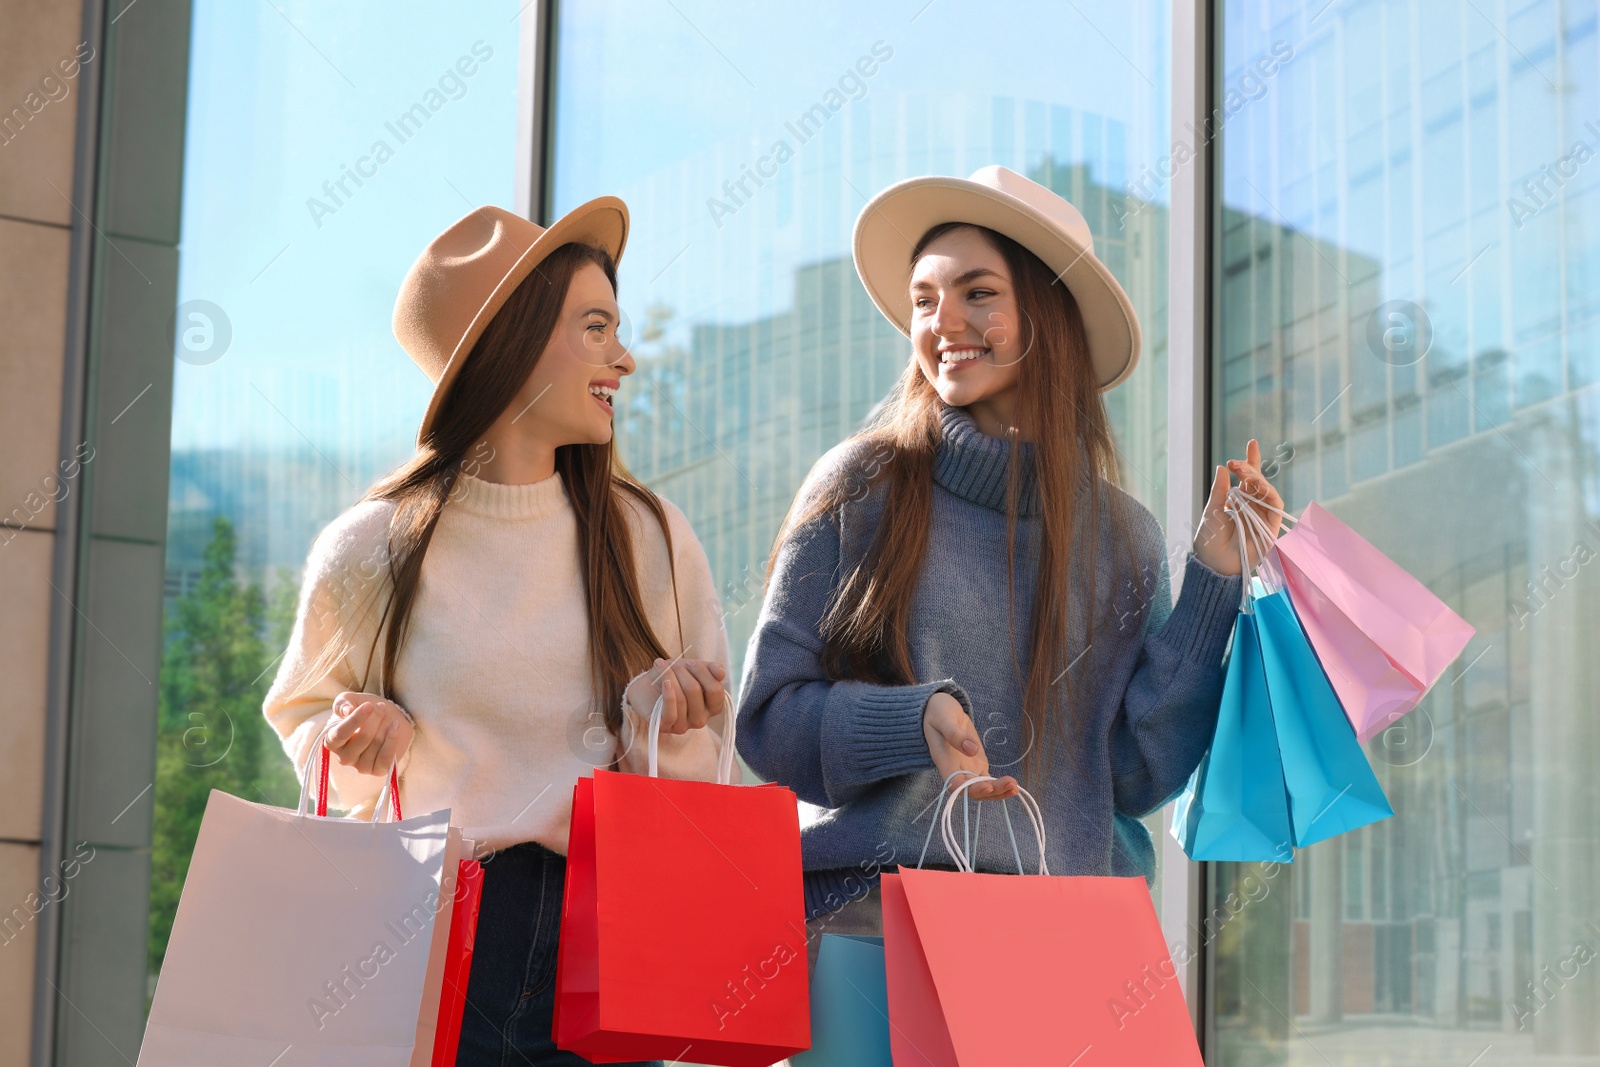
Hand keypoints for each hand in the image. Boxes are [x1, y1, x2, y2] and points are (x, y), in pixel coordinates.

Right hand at [326, 692, 413, 775]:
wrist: (387, 718)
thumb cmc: (365, 710)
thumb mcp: (351, 700)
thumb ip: (343, 703)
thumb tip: (347, 711)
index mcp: (332, 741)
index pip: (340, 734)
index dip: (355, 719)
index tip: (369, 705)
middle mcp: (344, 757)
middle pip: (362, 738)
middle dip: (375, 719)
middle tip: (381, 706)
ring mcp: (361, 766)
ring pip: (376, 745)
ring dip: (385, 726)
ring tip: (388, 715)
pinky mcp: (378, 770)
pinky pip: (385, 758)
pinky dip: (392, 740)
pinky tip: (395, 726)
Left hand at [625, 657, 728, 734]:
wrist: (646, 685)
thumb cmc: (674, 677)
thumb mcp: (695, 669)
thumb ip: (711, 669)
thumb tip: (721, 673)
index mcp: (712, 707)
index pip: (716, 691)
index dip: (704, 673)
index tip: (690, 663)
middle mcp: (700, 719)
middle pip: (697, 692)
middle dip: (684, 673)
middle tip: (674, 665)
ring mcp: (683, 725)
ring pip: (681, 699)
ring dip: (671, 678)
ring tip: (662, 667)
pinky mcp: (665, 727)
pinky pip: (670, 712)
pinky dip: (668, 694)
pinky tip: (664, 682)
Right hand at [922, 691, 1017, 800]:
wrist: (940, 710)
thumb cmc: (938, 712)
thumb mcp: (943, 718)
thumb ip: (954, 734)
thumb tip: (973, 750)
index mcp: (945, 762)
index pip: (955, 784)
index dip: (971, 789)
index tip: (987, 786)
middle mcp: (956, 769)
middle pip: (973, 790)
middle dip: (992, 792)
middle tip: (1011, 784)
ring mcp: (968, 768)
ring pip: (982, 788)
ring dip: (998, 791)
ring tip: (1015, 787)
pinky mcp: (977, 764)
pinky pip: (988, 780)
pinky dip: (1000, 785)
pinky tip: (1013, 785)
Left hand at [1193, 438, 1285, 575]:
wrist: (1213, 566)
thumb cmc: (1209, 542)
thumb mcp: (1211, 511)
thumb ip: (1219, 491)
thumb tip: (1223, 467)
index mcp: (1237, 502)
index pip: (1247, 479)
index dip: (1251, 461)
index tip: (1252, 442)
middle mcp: (1252, 507)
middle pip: (1258, 482)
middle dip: (1249, 468)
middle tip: (1236, 463)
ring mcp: (1262, 516)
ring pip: (1267, 490)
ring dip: (1257, 478)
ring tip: (1243, 471)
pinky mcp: (1271, 527)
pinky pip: (1275, 505)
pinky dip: (1268, 491)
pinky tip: (1256, 484)